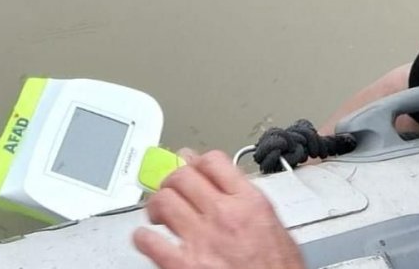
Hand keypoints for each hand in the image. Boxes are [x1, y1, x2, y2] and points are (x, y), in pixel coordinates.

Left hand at [132, 150, 304, 268]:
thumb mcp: (275, 227)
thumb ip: (251, 204)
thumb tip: (235, 190)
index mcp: (249, 202)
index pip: (213, 161)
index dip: (196, 160)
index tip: (190, 163)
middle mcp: (223, 215)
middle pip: (183, 176)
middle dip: (172, 179)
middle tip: (170, 187)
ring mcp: (202, 240)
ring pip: (164, 201)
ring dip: (156, 204)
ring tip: (157, 212)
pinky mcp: (184, 267)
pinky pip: (151, 243)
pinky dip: (143, 238)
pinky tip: (146, 239)